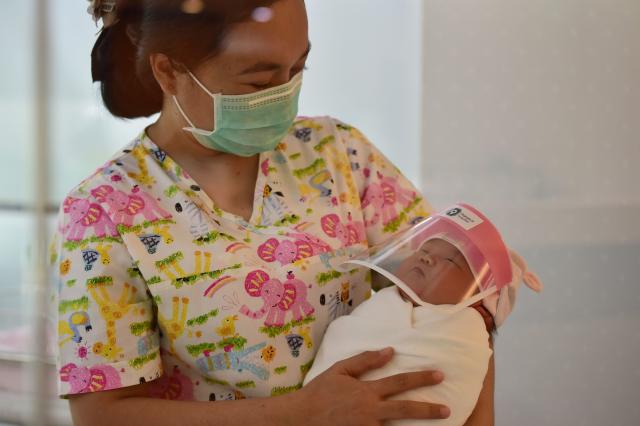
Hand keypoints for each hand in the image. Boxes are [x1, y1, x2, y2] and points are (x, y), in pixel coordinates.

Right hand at [294, 347, 449, 424]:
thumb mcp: (340, 370)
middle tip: (447, 410)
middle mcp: (371, 411)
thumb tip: (389, 351)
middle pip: (406, 410)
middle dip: (429, 410)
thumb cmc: (320, 391)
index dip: (421, 378)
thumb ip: (365, 360)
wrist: (301, 418)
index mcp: (367, 391)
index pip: (400, 383)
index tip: (439, 375)